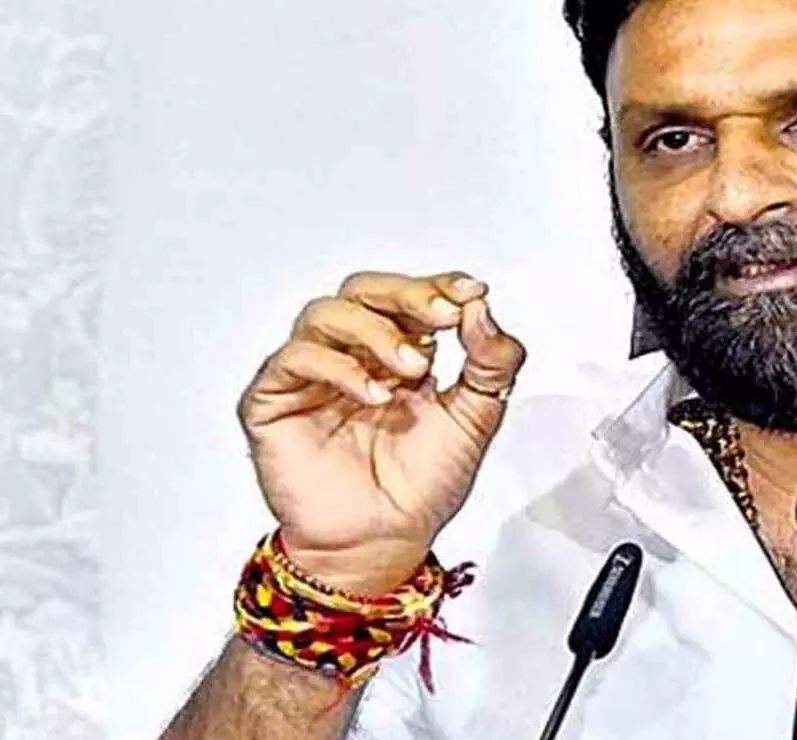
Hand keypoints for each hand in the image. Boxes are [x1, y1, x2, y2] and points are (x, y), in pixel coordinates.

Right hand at [236, 270, 525, 593]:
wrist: (386, 542)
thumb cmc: (422, 486)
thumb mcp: (476, 417)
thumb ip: (490, 363)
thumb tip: (482, 309)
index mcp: (398, 352)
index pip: (410, 296)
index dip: (439, 285)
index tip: (473, 291)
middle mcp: (352, 355)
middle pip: (364, 291)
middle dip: (409, 295)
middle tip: (444, 315)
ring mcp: (311, 375)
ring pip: (325, 313)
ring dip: (375, 330)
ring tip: (412, 369)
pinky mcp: (274, 401)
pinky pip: (293, 359)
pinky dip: (338, 367)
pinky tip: (373, 393)